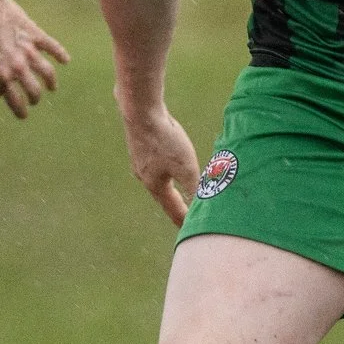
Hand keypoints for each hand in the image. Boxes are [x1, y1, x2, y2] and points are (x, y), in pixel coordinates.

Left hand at [0, 0, 69, 117]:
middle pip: (34, 90)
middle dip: (35, 98)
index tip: (23, 115)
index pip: (15, 101)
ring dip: (51, 82)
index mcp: (1, 74)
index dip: (20, 111)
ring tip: (51, 87)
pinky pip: (52, 47)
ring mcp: (28, 51)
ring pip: (47, 73)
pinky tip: (66, 60)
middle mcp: (17, 66)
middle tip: (35, 99)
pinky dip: (61, 54)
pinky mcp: (35, 35)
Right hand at [123, 104, 200, 226]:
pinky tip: (164, 162)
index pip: (172, 208)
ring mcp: (139, 160)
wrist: (140, 111)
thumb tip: (204, 207)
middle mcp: (144, 175)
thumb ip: (194, 187)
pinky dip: (163, 169)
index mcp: (155, 185)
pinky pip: (154, 162)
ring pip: (157, 178)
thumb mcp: (186, 167)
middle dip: (174, 204)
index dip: (182, 219)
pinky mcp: (139, 145)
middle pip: (162, 195)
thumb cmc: (164, 140)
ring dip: (168, 185)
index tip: (188, 231)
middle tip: (183, 214)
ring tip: (174, 189)